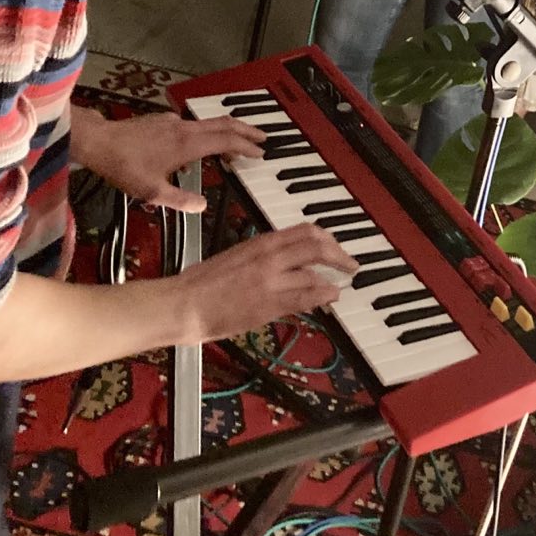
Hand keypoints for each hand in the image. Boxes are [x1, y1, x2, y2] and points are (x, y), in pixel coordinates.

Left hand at [75, 111, 266, 213]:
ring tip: (234, 145)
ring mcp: (174, 121)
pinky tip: (195, 145)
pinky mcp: (163, 120)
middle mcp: (185, 129)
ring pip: (209, 122)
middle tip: (262, 138)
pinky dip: (205, 132)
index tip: (261, 152)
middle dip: (247, 130)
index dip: (246, 146)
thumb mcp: (151, 191)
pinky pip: (192, 125)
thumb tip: (203, 206)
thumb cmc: (125, 167)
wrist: (99, 141)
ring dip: (227, 130)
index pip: (227, 141)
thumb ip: (180, 200)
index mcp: (188, 145)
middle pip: (225, 123)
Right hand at [179, 224, 359, 343]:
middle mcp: (269, 257)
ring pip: (313, 273)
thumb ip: (264, 255)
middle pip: (316, 247)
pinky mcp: (268, 304)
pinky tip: (329, 298)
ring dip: (332, 280)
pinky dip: (321, 296)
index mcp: (261, 242)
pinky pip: (303, 298)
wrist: (185, 303)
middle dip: (339, 255)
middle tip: (351, 265)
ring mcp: (270, 281)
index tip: (336, 247)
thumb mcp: (238, 256)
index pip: (305, 231)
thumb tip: (287, 259)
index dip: (327, 238)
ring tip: (339, 286)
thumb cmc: (203, 281)